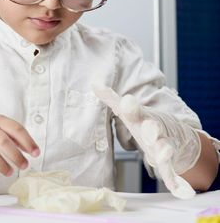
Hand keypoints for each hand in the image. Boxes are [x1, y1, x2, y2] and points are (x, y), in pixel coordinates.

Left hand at [92, 83, 199, 198]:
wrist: (174, 136)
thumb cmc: (144, 122)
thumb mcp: (128, 111)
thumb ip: (111, 98)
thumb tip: (94, 82)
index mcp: (141, 117)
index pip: (135, 109)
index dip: (131, 106)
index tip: (126, 101)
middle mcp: (153, 129)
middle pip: (153, 127)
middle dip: (151, 129)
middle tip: (149, 130)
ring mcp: (162, 144)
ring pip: (164, 147)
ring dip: (163, 151)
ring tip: (163, 156)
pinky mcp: (168, 161)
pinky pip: (170, 170)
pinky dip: (173, 179)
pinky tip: (176, 188)